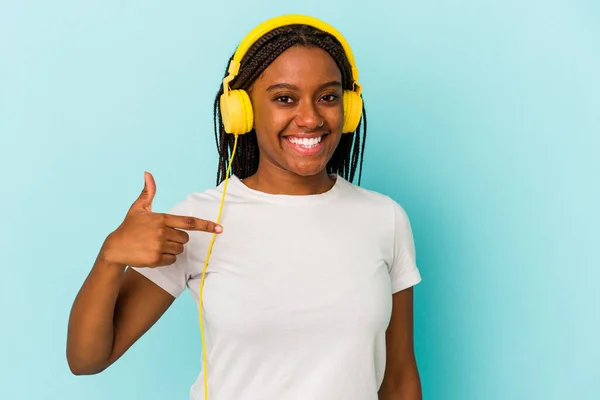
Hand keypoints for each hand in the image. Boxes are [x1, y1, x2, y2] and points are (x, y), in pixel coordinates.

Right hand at [100, 171, 220, 267]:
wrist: (115, 247)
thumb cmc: (129, 226)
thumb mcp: (138, 208)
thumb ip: (148, 192)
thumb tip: (148, 174)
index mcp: (162, 219)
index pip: (189, 222)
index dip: (206, 225)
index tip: (219, 229)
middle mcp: (162, 232)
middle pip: (185, 239)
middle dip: (177, 239)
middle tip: (161, 237)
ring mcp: (158, 246)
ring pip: (179, 250)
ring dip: (171, 249)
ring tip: (155, 245)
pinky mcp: (155, 259)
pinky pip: (171, 260)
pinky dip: (165, 259)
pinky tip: (153, 254)